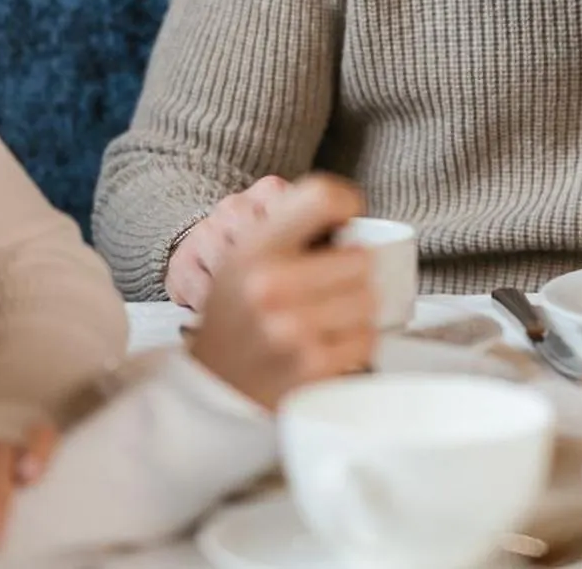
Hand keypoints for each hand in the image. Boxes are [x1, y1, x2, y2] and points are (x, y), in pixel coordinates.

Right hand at [187, 174, 378, 409]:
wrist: (211, 384)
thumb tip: (349, 215)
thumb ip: (287, 228)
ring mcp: (292, 328)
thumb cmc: (235, 315)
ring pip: (369, 297)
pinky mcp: (312, 364)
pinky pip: (366, 338)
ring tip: (331, 311)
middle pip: (360, 256)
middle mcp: (271, 285)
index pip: (321, 198)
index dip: (345, 202)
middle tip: (334, 280)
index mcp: (254, 248)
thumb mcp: (242, 257)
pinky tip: (332, 338)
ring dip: (358, 305)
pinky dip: (356, 339)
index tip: (349, 216)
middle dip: (354, 268)